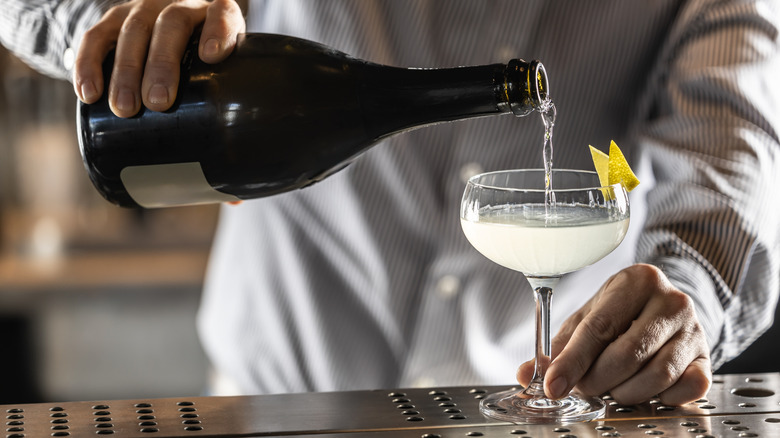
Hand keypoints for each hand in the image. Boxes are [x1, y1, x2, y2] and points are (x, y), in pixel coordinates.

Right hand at [73, 0, 245, 116]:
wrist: (174, 26)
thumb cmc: (205, 58)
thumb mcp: (224, 68)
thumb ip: (228, 97)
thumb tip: (233, 179)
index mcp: (215, 12)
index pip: (221, 14)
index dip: (217, 31)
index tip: (212, 55)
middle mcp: (179, 3)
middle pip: (170, 25)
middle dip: (162, 65)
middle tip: (158, 102)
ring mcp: (144, 8)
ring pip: (132, 31)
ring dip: (126, 72)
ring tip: (124, 109)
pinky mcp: (114, 18)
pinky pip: (96, 37)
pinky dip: (89, 64)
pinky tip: (89, 93)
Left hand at [517, 263, 711, 405]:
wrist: (667, 307)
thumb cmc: (622, 313)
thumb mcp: (588, 319)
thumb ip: (557, 347)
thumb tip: (526, 374)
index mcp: (636, 281)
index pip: (598, 327)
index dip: (572, 361)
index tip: (554, 385)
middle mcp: (672, 301)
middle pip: (626, 354)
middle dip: (597, 380)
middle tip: (584, 385)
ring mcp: (695, 330)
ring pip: (655, 376)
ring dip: (624, 392)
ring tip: (611, 386)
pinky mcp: (709, 359)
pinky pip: (685, 389)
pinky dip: (660, 397)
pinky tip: (644, 387)